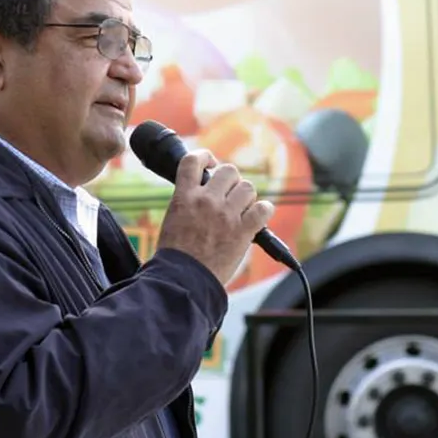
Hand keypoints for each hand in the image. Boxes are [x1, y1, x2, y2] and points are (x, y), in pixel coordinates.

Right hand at [156, 149, 274, 284]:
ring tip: (241, 209)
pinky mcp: (243, 231)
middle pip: (229, 171)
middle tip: (229, 195)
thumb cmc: (175, 256)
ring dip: (246, 197)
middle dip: (231, 181)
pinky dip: (264, 211)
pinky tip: (258, 217)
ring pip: (248, 188)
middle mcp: (206, 201)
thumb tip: (202, 193)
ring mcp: (226, 215)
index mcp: (185, 197)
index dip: (206, 156)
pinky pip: (264, 209)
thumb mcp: (173, 220)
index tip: (211, 163)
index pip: (194, 161)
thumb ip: (187, 203)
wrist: (183, 280)